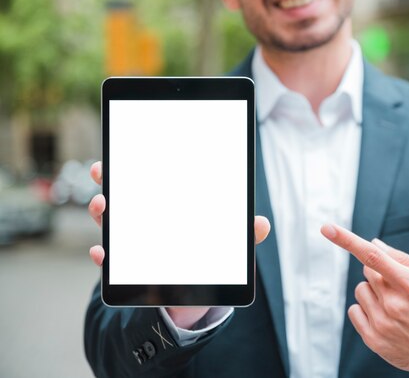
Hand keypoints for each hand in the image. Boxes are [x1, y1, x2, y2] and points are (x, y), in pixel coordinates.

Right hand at [87, 161, 270, 328]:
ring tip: (103, 206)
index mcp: (168, 210)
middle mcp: (144, 222)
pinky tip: (101, 253)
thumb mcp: (226, 247)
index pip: (151, 183)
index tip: (122, 154)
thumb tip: (263, 224)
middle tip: (103, 171)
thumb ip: (241, 236)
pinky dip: (103, 256)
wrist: (192, 299)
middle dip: (109, 181)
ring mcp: (132, 245)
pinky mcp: (126, 270)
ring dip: (103, 213)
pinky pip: (110, 261)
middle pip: (123, 197)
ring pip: (111, 224)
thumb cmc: (207, 262)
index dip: (134, 167)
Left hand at [321, 224, 408, 377]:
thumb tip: (373, 244)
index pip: (373, 257)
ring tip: (396, 305)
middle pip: (368, 271)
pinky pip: (354, 311)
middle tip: (399, 286)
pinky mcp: (374, 340)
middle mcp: (394, 305)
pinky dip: (365, 309)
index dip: (348, 241)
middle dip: (380, 273)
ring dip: (373, 292)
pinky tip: (386, 318)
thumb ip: (404, 259)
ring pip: (361, 290)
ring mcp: (383, 324)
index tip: (327, 228)